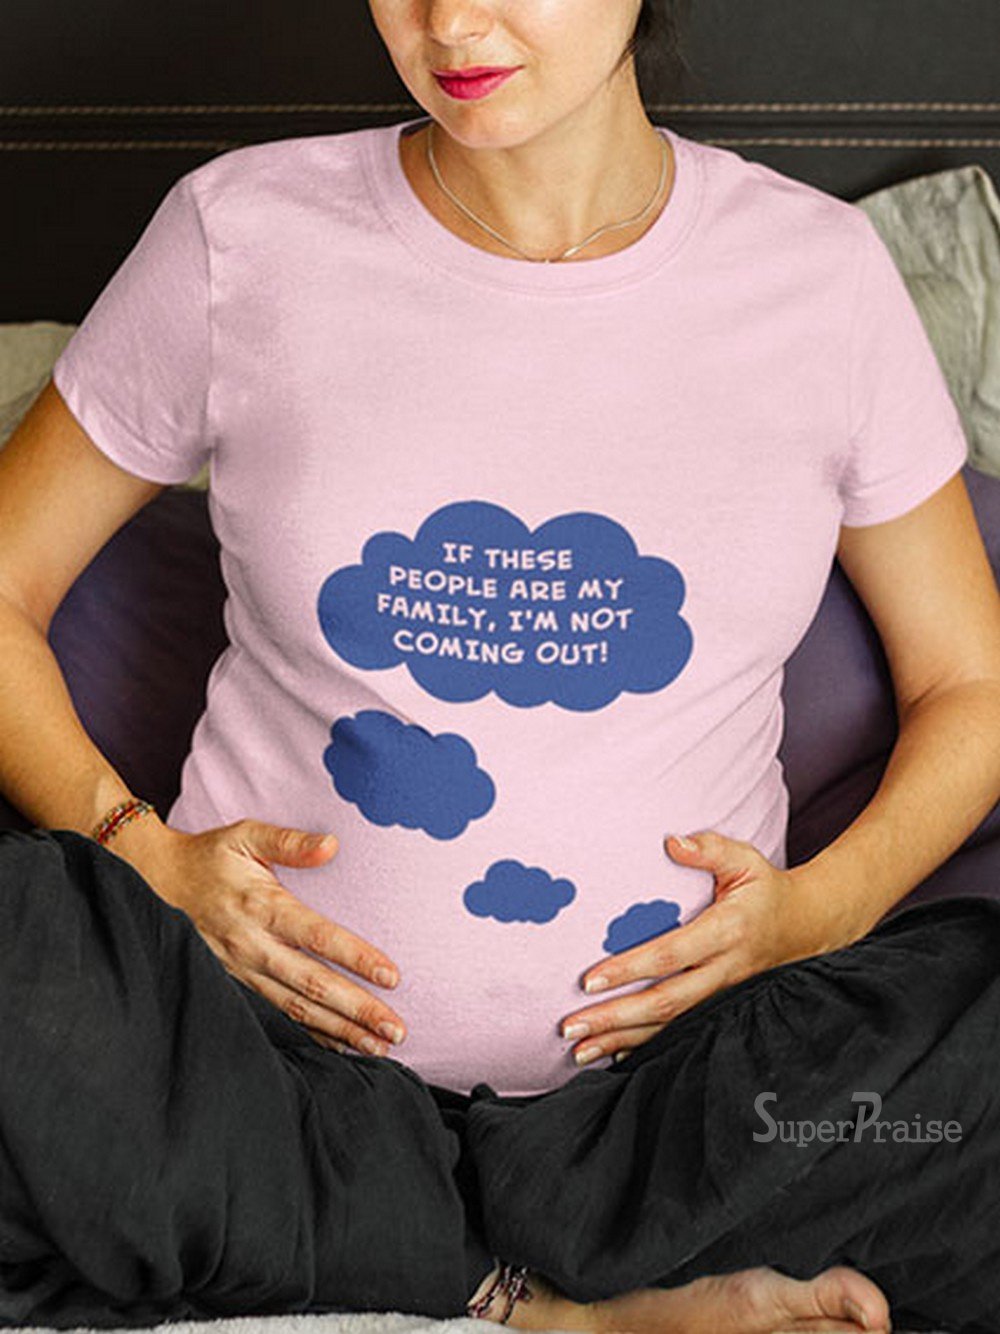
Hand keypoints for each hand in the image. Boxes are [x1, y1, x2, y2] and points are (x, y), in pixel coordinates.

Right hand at [118, 816, 407, 1058]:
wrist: (150, 880)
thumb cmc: (208, 856)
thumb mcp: (245, 835)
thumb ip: (290, 842)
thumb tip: (332, 845)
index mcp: (261, 906)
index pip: (317, 936)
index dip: (355, 957)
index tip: (392, 976)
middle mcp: (251, 945)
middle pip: (311, 983)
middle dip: (356, 1010)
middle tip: (396, 1030)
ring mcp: (239, 970)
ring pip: (294, 1007)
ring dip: (337, 1030)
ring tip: (376, 1047)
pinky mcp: (232, 985)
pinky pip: (274, 1016)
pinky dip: (306, 1034)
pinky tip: (335, 1047)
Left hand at [559, 831, 861, 1066]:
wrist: (806, 926)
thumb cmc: (764, 889)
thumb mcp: (745, 860)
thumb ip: (710, 848)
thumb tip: (672, 842)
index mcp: (727, 932)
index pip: (672, 954)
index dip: (632, 967)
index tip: (590, 978)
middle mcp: (725, 971)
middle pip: (665, 1003)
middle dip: (615, 1017)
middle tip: (571, 1026)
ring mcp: (723, 996)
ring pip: (670, 1027)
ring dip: (622, 1040)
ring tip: (579, 1051)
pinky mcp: (719, 1008)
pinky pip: (680, 1032)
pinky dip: (644, 1047)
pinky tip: (611, 1055)